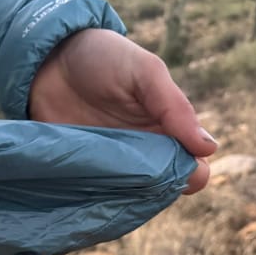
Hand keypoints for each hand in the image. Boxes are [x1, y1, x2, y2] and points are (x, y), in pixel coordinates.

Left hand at [29, 29, 216, 193]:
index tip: (173, 170)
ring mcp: (107, 165)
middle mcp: (140, 154)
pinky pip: (88, 194)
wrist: (47, 57)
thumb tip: (208, 147)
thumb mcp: (144, 71)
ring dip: (120, 197)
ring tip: (106, 180)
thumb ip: (174, 106)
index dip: (190, 175)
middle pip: (159, 189)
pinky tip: (83, 190)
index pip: (193, 168)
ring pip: (125, 197)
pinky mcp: (75, 170)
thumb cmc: (104, 58)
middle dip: (153, 191)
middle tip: (132, 174)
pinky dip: (88, 197)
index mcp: (166, 132)